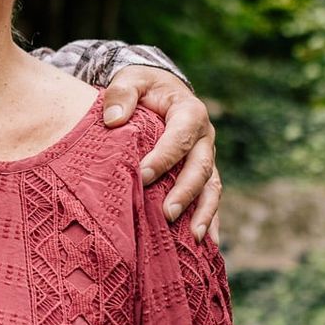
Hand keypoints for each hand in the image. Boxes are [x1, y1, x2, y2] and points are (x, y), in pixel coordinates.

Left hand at [101, 66, 221, 243]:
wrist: (162, 91)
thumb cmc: (143, 87)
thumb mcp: (130, 79)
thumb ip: (120, 94)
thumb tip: (113, 119)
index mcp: (190, 112)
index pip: (180, 137)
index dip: (164, 157)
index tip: (142, 175)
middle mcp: (204, 137)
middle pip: (200, 168)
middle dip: (185, 193)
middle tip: (166, 214)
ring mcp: (207, 158)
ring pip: (211, 188)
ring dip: (205, 213)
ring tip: (195, 238)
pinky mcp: (204, 173)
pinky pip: (210, 199)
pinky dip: (210, 221)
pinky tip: (206, 245)